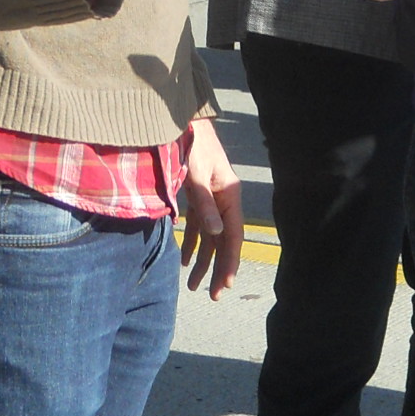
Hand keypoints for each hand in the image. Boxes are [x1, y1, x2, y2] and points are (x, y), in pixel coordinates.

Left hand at [178, 118, 243, 298]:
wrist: (182, 120)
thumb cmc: (192, 145)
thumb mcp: (198, 175)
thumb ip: (206, 205)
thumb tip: (216, 235)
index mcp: (230, 195)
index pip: (233, 236)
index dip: (230, 262)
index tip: (225, 286)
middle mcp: (224, 199)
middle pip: (223, 241)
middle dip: (217, 268)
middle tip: (211, 295)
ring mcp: (212, 198)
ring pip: (211, 237)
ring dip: (203, 260)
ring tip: (194, 285)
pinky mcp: (199, 195)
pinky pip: (199, 226)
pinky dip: (192, 243)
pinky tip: (184, 260)